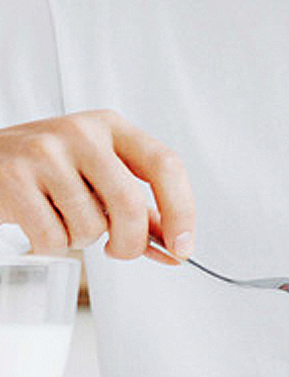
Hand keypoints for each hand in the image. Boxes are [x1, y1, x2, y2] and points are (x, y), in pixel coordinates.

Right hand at [0, 110, 194, 261]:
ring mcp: (46, 154)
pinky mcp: (15, 180)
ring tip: (64, 218)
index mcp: (112, 126)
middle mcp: (83, 133)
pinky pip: (53, 238)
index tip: (183, 246)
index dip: (181, 209)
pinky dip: (53, 246)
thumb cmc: (50, 169)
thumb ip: (136, 205)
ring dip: (83, 240)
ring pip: (90, 226)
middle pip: (129, 203)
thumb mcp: (97, 171)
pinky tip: (42, 223)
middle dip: (131, 243)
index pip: (165, 164)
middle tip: (120, 251)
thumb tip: (173, 247)